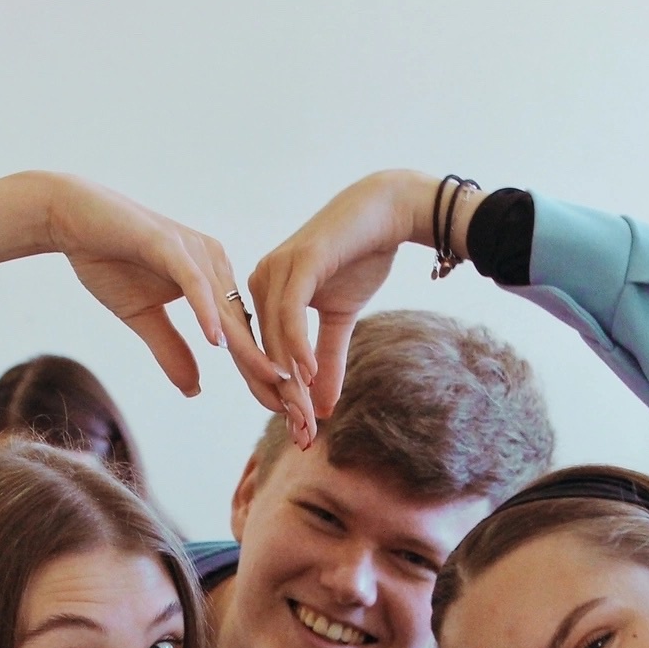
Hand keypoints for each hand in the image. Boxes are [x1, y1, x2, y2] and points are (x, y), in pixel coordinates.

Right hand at [40, 175, 283, 406]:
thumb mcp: (143, 317)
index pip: (242, 335)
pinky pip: (193, 283)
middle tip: (293, 410)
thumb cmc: (107, 261)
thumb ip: (171, 350)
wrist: (70, 217)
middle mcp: (213, 262)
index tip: (283, 411)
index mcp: (211, 279)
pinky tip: (217, 342)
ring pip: (227, 310)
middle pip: (245, 327)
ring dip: (249, 350)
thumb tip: (196, 390)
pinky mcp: (168, 244)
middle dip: (269, 370)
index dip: (261, 374)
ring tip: (272, 384)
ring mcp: (193, 251)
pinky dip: (205, 312)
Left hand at [242, 170, 449, 440]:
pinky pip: (289, 314)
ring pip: (274, 339)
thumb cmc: (361, 257)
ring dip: (289, 381)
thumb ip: (327, 359)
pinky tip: (306, 375)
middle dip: (282, 398)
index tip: (299, 433)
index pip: (263, 356)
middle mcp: (261, 281)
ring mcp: (275, 270)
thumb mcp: (342, 318)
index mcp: (265, 294)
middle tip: (302, 435)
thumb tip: (323, 407)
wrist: (387, 211)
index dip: (278, 396)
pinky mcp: (296, 262)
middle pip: (263, 352)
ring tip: (304, 415)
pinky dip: (296, 348)